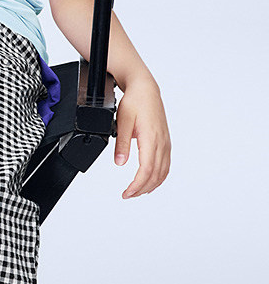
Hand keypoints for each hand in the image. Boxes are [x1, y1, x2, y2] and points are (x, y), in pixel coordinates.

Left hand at [114, 77, 170, 198]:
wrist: (146, 88)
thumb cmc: (135, 101)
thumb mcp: (122, 120)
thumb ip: (121, 143)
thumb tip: (119, 162)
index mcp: (151, 138)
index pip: (146, 170)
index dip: (137, 185)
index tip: (126, 193)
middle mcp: (161, 143)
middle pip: (156, 174)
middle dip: (142, 188)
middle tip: (128, 195)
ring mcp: (165, 143)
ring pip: (163, 172)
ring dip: (151, 184)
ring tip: (137, 191)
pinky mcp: (165, 142)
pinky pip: (165, 164)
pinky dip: (158, 176)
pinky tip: (150, 180)